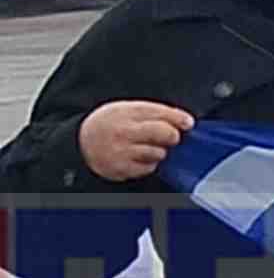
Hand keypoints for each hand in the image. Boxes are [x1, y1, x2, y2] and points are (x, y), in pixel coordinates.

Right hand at [77, 99, 195, 180]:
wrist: (81, 142)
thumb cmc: (111, 125)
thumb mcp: (128, 109)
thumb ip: (156, 112)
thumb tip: (186, 121)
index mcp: (126, 112)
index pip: (160, 113)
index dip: (179, 119)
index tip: (188, 123)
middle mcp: (123, 131)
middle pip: (165, 133)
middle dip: (172, 136)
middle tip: (168, 137)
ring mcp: (121, 151)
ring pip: (159, 153)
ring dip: (159, 151)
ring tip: (145, 146)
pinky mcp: (121, 168)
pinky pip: (149, 168)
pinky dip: (148, 163)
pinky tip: (137, 157)